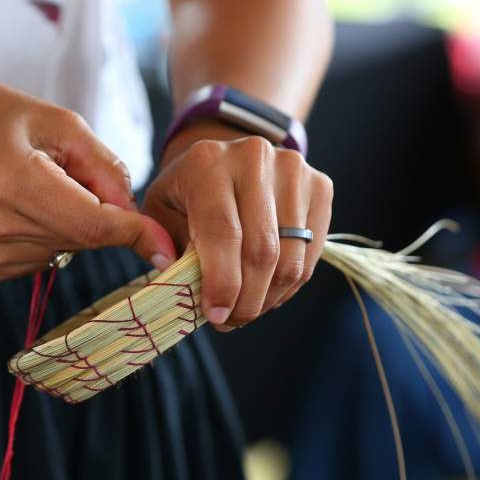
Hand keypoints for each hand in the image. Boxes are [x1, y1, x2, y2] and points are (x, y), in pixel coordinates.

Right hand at [0, 73, 175, 281]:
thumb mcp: (52, 119)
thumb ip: (101, 165)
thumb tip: (133, 212)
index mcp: (13, 180)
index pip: (92, 224)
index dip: (134, 234)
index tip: (166, 247)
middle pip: (83, 239)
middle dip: (101, 214)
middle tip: (72, 173)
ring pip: (66, 250)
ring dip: (72, 224)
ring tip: (37, 184)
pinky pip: (43, 259)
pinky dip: (49, 236)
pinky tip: (22, 206)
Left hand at [143, 132, 332, 331]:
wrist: (226, 160)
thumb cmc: (187, 192)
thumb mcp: (160, 211)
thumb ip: (163, 245)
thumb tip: (182, 286)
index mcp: (207, 162)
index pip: (222, 230)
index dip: (221, 281)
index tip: (215, 315)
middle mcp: (254, 158)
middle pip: (262, 249)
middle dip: (246, 299)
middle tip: (229, 321)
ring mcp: (293, 170)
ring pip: (290, 258)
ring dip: (268, 298)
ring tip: (246, 310)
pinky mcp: (319, 186)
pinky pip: (310, 254)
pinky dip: (289, 285)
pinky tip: (267, 292)